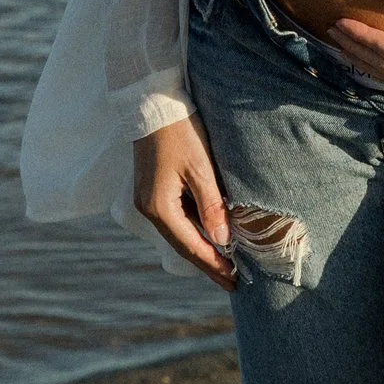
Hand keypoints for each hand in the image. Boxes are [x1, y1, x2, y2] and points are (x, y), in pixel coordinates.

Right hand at [132, 116, 235, 290]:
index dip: (214, 265)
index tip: (235, 280)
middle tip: (233, 281)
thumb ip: (212, 206)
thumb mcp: (200, 168)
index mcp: (158, 207)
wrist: (154, 102)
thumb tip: (221, 242)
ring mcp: (147, 199)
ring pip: (180, 233)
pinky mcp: (152, 189)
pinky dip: (195, 230)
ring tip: (227, 263)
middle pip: (182, 245)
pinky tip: (212, 235)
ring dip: (202, 248)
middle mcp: (148, 208)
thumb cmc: (180, 132)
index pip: (190, 246)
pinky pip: (177, 218)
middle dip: (208, 263)